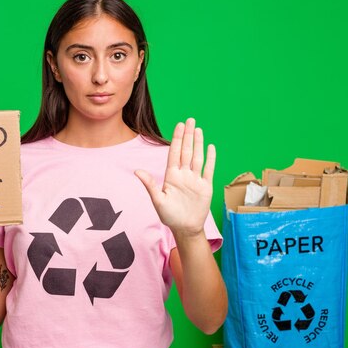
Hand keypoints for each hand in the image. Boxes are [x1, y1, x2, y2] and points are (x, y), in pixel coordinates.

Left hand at [135, 118, 214, 236]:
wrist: (185, 228)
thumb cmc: (169, 216)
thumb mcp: (158, 200)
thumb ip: (149, 184)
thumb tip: (137, 171)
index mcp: (172, 176)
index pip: (175, 153)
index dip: (177, 139)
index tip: (179, 125)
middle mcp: (184, 175)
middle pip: (187, 151)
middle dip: (188, 135)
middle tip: (189, 120)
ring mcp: (195, 179)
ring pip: (198, 157)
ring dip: (198, 143)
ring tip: (198, 129)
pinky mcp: (205, 186)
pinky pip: (208, 169)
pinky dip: (210, 158)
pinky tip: (211, 147)